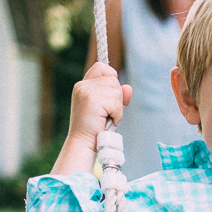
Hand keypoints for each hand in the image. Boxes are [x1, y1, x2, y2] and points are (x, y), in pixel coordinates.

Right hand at [50, 62, 132, 176]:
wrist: (83, 144)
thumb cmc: (95, 129)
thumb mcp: (108, 110)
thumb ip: (118, 98)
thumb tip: (128, 87)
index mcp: (83, 86)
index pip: (101, 67)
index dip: (111, 77)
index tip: (111, 95)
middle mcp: (83, 86)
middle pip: (113, 80)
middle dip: (117, 98)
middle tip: (108, 114)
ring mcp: (86, 91)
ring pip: (116, 90)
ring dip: (117, 108)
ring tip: (106, 118)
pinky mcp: (92, 100)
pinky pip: (116, 103)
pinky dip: (117, 114)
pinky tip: (107, 122)